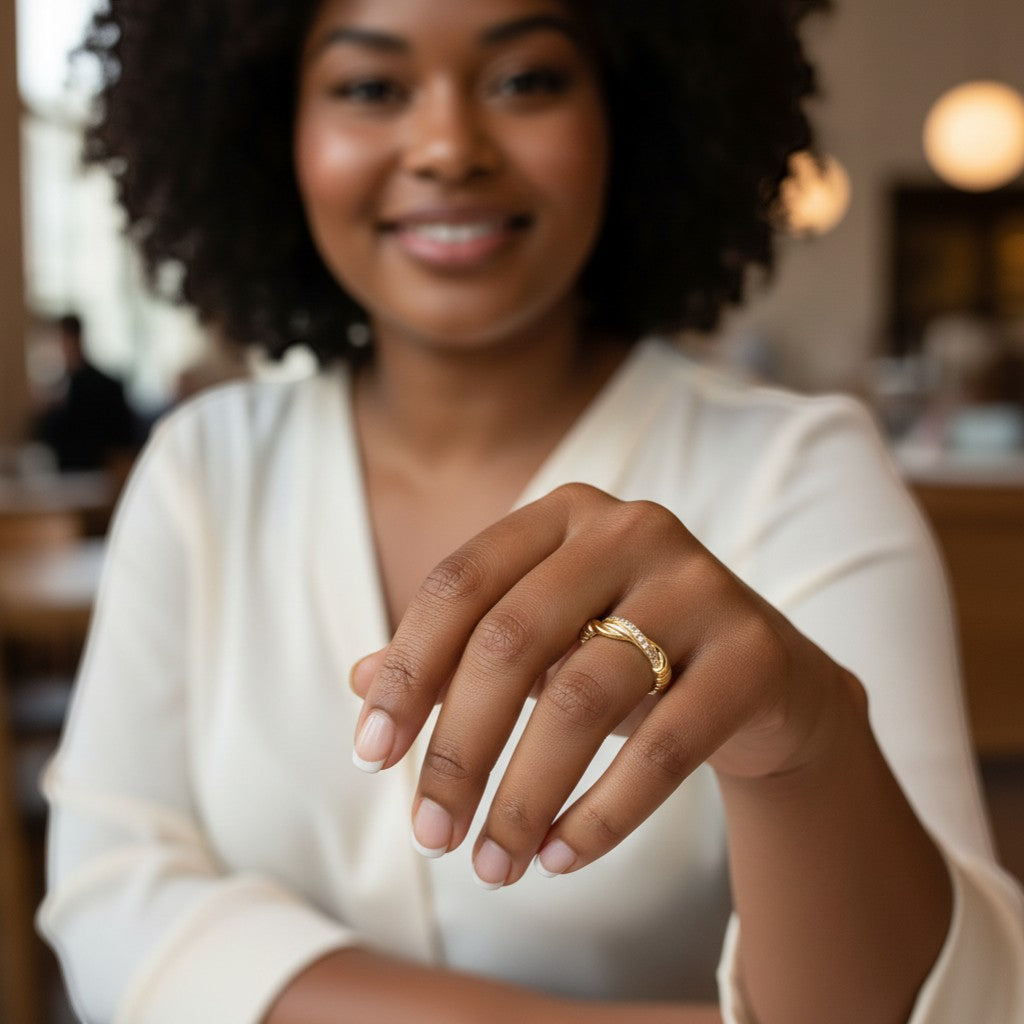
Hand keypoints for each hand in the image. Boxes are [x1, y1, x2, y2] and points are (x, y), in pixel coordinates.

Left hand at [350, 483, 853, 887]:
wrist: (764, 678)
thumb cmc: (628, 655)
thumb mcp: (543, 643)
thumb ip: (457, 653)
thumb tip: (357, 682)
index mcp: (562, 514)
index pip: (458, 585)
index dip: (405, 672)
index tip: (370, 758)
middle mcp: (629, 529)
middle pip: (510, 641)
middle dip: (458, 750)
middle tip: (429, 836)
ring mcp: (698, 584)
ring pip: (582, 698)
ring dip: (524, 797)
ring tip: (492, 866)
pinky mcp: (752, 652)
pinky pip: (664, 746)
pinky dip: (603, 814)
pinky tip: (562, 858)